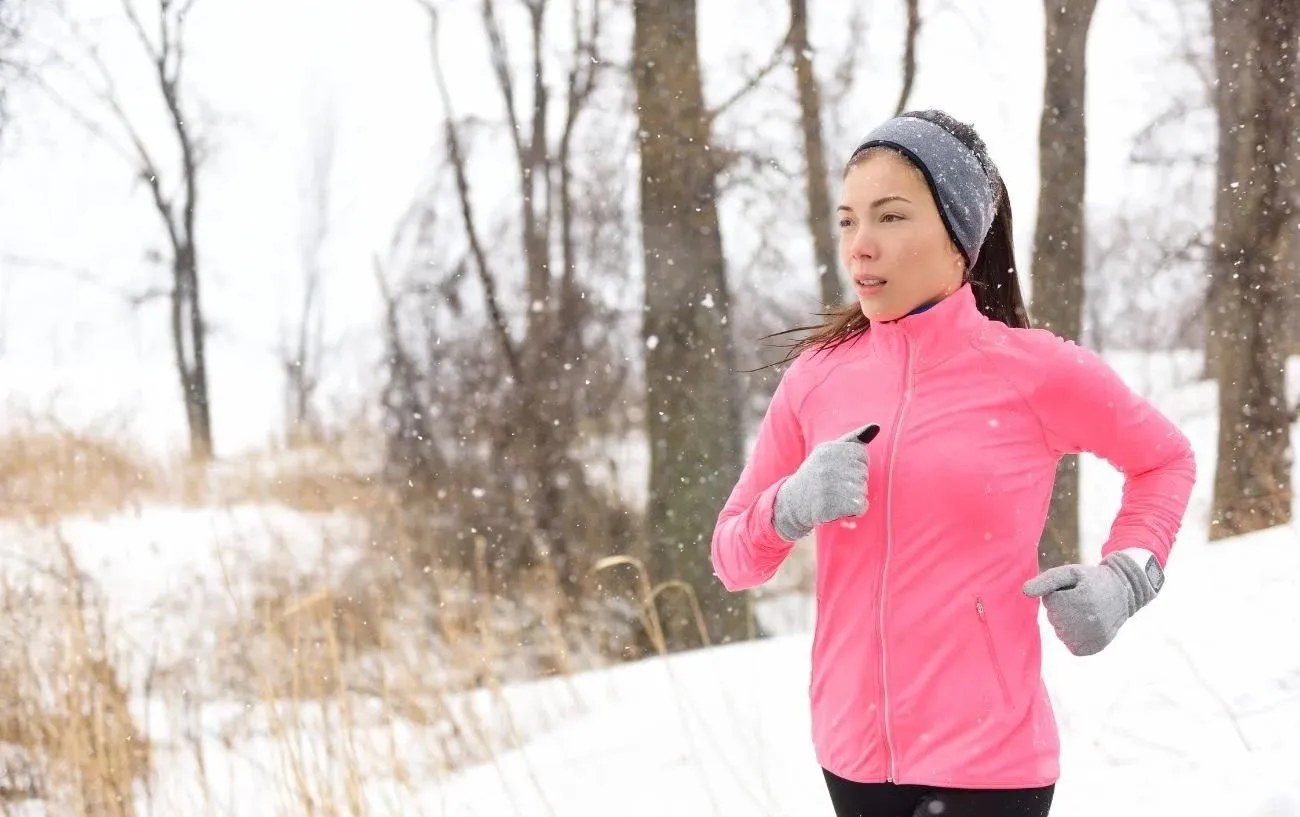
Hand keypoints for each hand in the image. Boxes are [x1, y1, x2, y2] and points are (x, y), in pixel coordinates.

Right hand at [773, 423, 878, 541]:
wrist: (793, 502)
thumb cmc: (816, 474)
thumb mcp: (828, 452)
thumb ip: (853, 439)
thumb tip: (876, 426)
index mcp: (827, 450)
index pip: (861, 454)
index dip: (856, 465)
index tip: (840, 470)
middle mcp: (827, 466)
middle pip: (863, 473)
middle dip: (855, 481)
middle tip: (835, 485)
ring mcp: (827, 486)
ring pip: (863, 490)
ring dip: (854, 496)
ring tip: (836, 496)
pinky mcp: (829, 506)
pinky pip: (861, 506)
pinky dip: (855, 510)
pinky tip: (841, 507)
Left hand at [1023, 551, 1159, 655]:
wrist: (1123, 592)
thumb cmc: (1091, 580)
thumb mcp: (1070, 573)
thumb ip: (1046, 581)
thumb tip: (1024, 591)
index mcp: (1081, 600)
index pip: (1049, 602)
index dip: (1058, 593)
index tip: (1074, 589)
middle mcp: (1089, 621)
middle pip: (1053, 618)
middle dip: (1061, 608)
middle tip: (1081, 599)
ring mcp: (1094, 636)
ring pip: (1060, 632)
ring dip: (1067, 623)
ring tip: (1085, 611)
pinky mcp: (1097, 646)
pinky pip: (1071, 646)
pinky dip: (1073, 637)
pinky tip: (1085, 625)